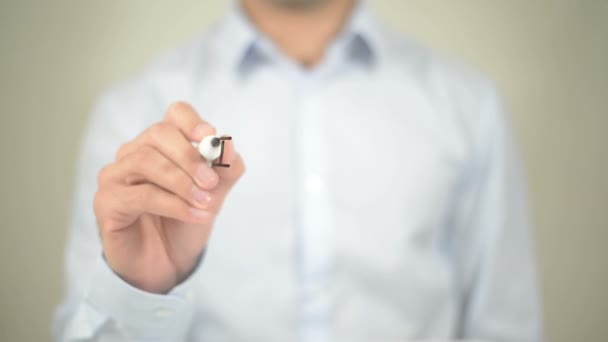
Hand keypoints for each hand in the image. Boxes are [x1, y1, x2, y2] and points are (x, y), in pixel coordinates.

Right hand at [93, 102, 244, 292]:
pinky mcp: (106, 202)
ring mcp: (115, 175)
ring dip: (181, 182)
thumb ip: (225, 170)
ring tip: (205, 202)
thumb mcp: (214, 194)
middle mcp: (134, 152)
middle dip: (189, 156)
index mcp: (162, 144)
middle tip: (211, 182)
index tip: (211, 137)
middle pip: (158, 134)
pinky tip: (196, 216)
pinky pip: (141, 194)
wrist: (167, 263)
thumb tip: (229, 145)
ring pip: (146, 161)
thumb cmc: (185, 221)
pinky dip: (174, 204)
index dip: (192, 122)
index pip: (175, 114)